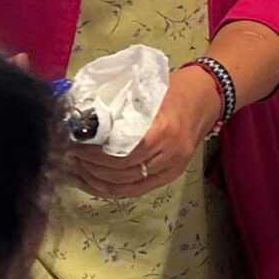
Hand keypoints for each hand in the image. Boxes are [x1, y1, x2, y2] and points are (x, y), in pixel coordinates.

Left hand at [66, 68, 216, 198]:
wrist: (209, 95)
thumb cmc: (176, 89)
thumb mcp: (146, 93)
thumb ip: (121, 111)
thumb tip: (84, 123)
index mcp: (163, 130)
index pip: (122, 153)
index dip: (93, 153)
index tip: (73, 145)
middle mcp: (170, 153)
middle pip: (122, 172)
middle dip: (90, 166)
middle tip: (69, 156)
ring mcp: (173, 167)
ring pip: (126, 186)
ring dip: (97, 180)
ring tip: (76, 169)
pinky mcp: (172, 174)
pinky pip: (136, 189)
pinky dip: (111, 189)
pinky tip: (93, 182)